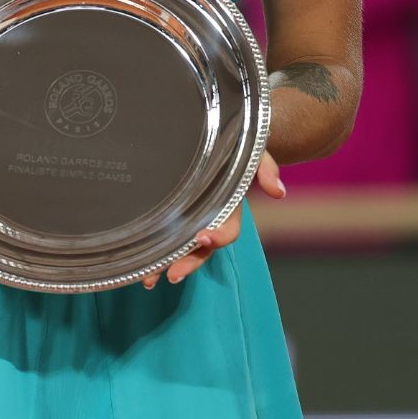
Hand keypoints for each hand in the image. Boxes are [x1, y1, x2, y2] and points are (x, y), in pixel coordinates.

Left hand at [141, 152, 285, 288]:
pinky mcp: (176, 218)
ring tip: (148, 280)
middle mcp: (212, 220)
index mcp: (230, 208)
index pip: (229, 230)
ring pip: (183, 251)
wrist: (220, 138)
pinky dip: (155, 256)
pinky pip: (167, 240)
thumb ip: (265, 168)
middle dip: (189, 263)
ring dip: (167, 267)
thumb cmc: (238, 147)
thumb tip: (278, 192)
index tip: (203, 237)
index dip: (218, 237)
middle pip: (203, 250)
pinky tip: (139, 267)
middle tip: (173, 274)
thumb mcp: (254, 152)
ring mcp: (193, 221)